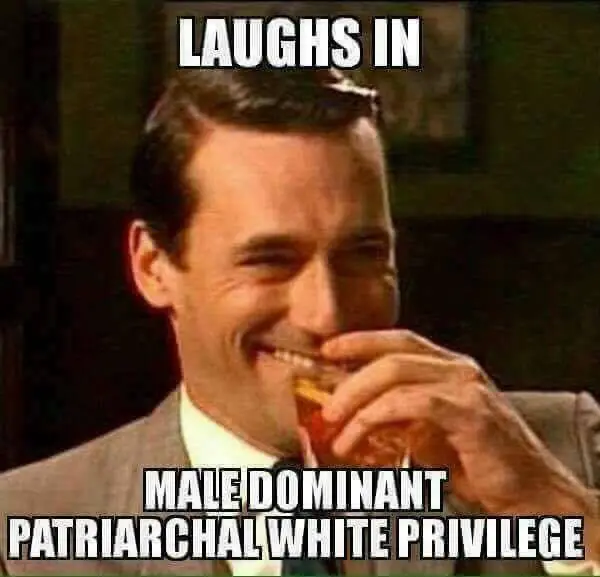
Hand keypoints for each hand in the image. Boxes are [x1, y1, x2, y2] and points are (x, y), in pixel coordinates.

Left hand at [319, 329, 593, 518]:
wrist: (532, 491)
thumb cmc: (480, 462)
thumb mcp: (430, 433)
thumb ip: (400, 417)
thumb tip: (357, 415)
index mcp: (449, 368)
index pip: (398, 341)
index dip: (361, 341)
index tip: (328, 350)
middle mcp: (458, 369)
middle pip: (391, 356)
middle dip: (350, 378)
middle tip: (327, 405)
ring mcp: (466, 387)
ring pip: (396, 375)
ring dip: (357, 401)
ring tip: (336, 427)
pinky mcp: (470, 412)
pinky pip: (412, 404)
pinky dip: (377, 417)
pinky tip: (361, 435)